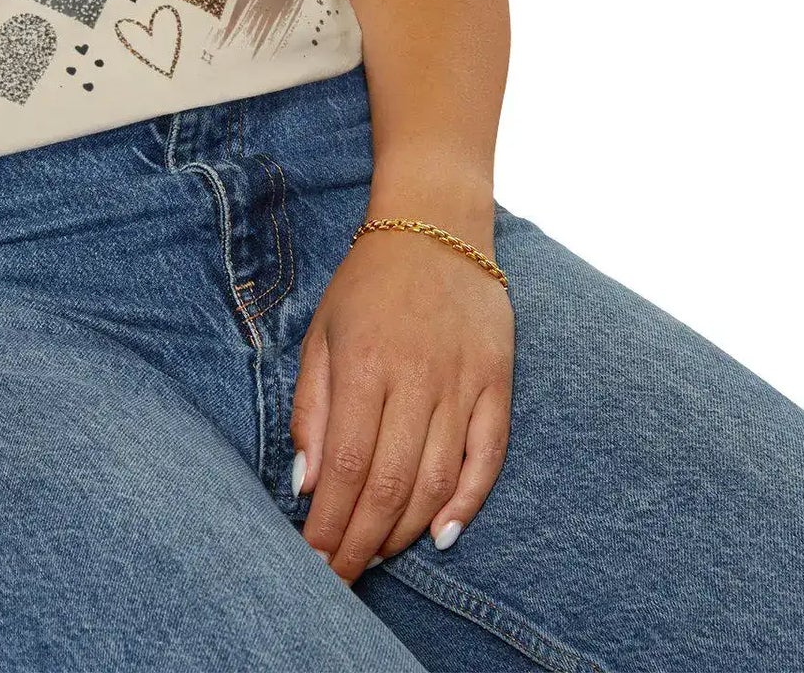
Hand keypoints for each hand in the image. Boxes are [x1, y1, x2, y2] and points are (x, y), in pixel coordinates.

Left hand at [290, 218, 514, 581]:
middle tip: (342, 577)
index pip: (346, 465)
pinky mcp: (498, 382)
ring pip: (437, 480)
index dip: (330, 522)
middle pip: (390, 483)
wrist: (435, 226)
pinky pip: (488, 457)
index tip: (313, 559)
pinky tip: (442, 534)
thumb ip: (311, 408)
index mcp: (364, 363)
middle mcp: (416, 377)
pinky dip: (467, 502)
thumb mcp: (322, 333)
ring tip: (378, 556)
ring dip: (406, 530)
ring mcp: (462, 381)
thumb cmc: (368, 284)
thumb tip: (306, 483)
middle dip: (362, 541)